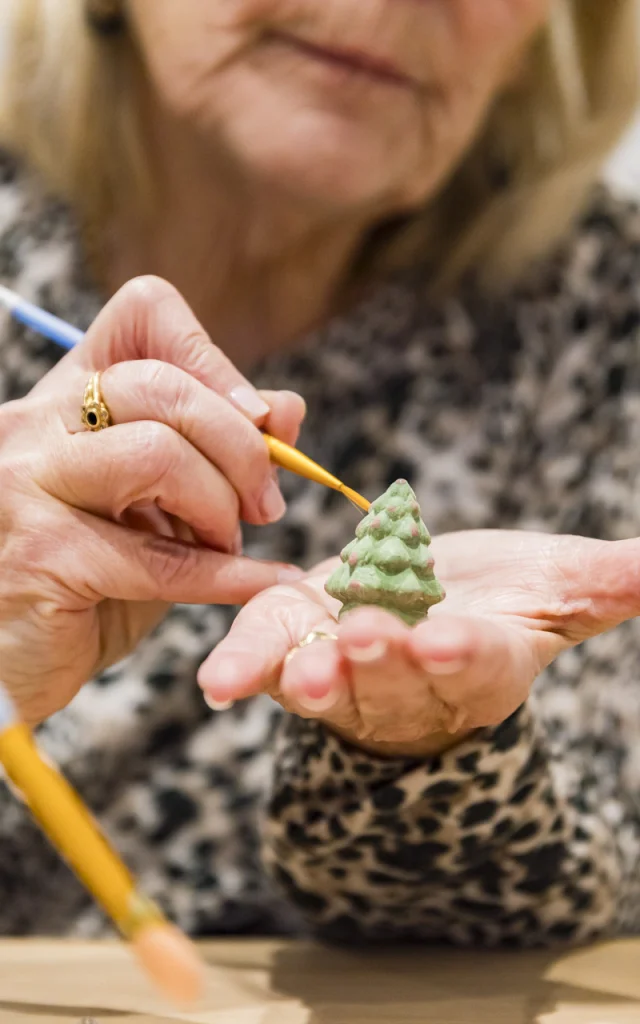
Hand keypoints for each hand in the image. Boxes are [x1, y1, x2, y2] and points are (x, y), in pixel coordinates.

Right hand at [0, 276, 303, 723]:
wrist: (4, 663)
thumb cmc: (80, 581)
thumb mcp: (149, 508)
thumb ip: (212, 454)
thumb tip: (287, 407)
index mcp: (62, 398)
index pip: (142, 314)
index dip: (212, 355)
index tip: (253, 417)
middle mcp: (33, 426)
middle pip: (162, 386)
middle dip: (240, 446)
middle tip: (263, 503)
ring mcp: (24, 485)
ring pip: (158, 455)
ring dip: (220, 506)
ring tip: (227, 543)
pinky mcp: (40, 556)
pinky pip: (160, 558)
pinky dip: (230, 575)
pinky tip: (264, 582)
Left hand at [199, 529, 639, 756]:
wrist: (418, 607)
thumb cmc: (494, 602)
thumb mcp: (555, 589)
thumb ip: (608, 581)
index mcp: (478, 664)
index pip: (474, 662)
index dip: (461, 653)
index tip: (448, 642)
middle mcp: (409, 682)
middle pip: (397, 677)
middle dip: (384, 660)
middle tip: (370, 638)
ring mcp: (346, 670)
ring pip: (332, 680)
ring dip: (319, 675)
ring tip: (307, 669)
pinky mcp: (292, 644)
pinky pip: (267, 660)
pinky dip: (244, 668)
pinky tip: (217, 683)